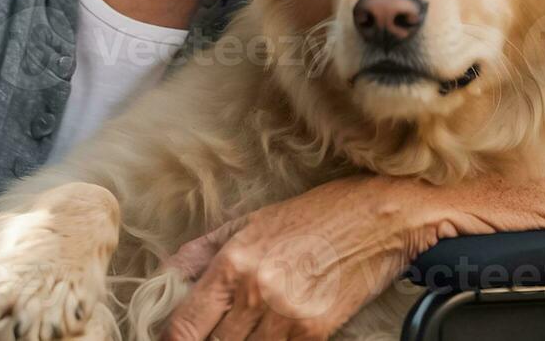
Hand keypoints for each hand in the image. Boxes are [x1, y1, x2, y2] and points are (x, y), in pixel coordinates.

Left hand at [160, 176, 441, 340]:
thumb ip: (201, 251)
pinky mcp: (316, 332)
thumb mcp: (251, 221)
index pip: (184, 326)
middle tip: (214, 332)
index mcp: (233, 262)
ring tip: (244, 331)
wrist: (379, 218)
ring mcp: (287, 316)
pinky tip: (271, 333)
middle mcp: (256, 292)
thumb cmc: (315, 215)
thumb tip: (165, 276)